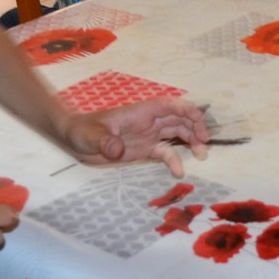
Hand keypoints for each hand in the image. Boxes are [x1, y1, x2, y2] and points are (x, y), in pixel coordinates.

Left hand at [58, 97, 210, 175]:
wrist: (74, 139)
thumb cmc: (82, 131)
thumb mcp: (91, 137)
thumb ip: (105, 142)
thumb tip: (117, 150)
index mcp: (140, 112)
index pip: (168, 106)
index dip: (186, 109)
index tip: (199, 119)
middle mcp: (148, 121)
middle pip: (178, 118)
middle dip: (195, 126)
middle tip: (205, 141)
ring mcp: (148, 134)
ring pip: (176, 132)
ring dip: (191, 140)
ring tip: (202, 153)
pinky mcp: (144, 149)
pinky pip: (165, 152)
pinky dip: (174, 160)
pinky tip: (179, 172)